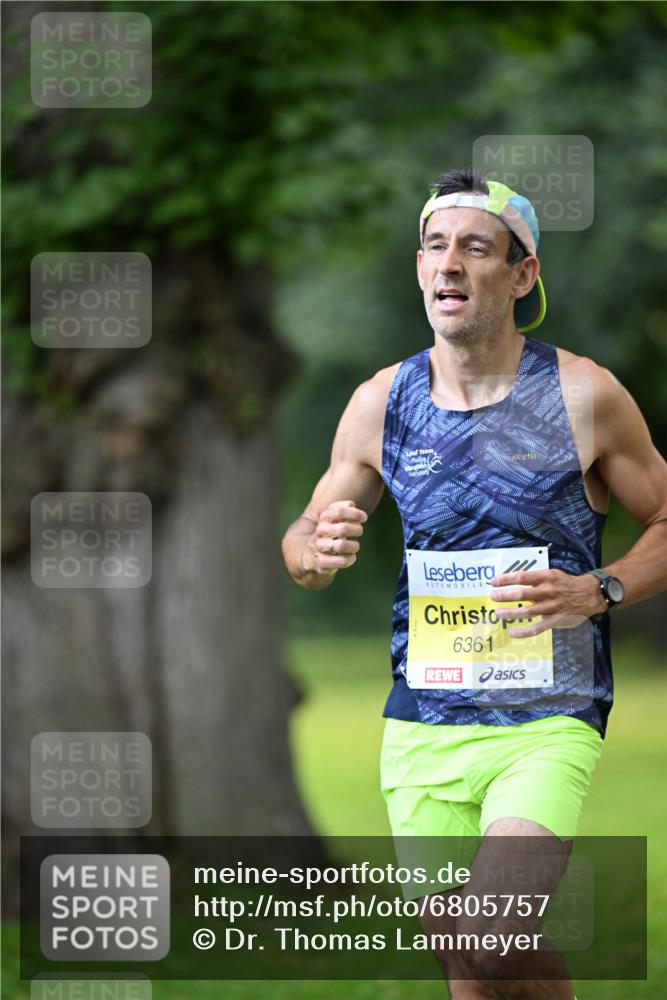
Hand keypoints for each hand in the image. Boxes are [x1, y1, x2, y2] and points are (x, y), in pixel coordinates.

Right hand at [304, 500, 366, 576]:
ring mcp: (319, 547)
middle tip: (359, 531)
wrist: (308, 555)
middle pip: (343, 528)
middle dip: (357, 530)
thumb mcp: (333, 519)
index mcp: (324, 519)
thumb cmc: (328, 534)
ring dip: (354, 546)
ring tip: (355, 546)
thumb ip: (343, 509)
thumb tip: (353, 506)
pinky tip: (351, 556)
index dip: (355, 513)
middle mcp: (320, 532)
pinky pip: (342, 561)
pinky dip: (350, 559)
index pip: (339, 511)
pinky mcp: (322, 562)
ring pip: (341, 545)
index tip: (363, 518)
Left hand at [489, 568, 606, 637]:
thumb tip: (516, 584)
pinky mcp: (555, 620)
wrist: (589, 594)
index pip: (522, 577)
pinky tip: (512, 632)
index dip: (506, 579)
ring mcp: (552, 607)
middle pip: (522, 593)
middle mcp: (548, 591)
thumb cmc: (566, 583)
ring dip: (510, 612)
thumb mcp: (551, 574)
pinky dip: (524, 632)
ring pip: (527, 611)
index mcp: (546, 577)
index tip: (493, 582)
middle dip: (505, 595)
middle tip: (493, 596)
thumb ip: (535, 579)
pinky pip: (537, 628)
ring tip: (498, 613)